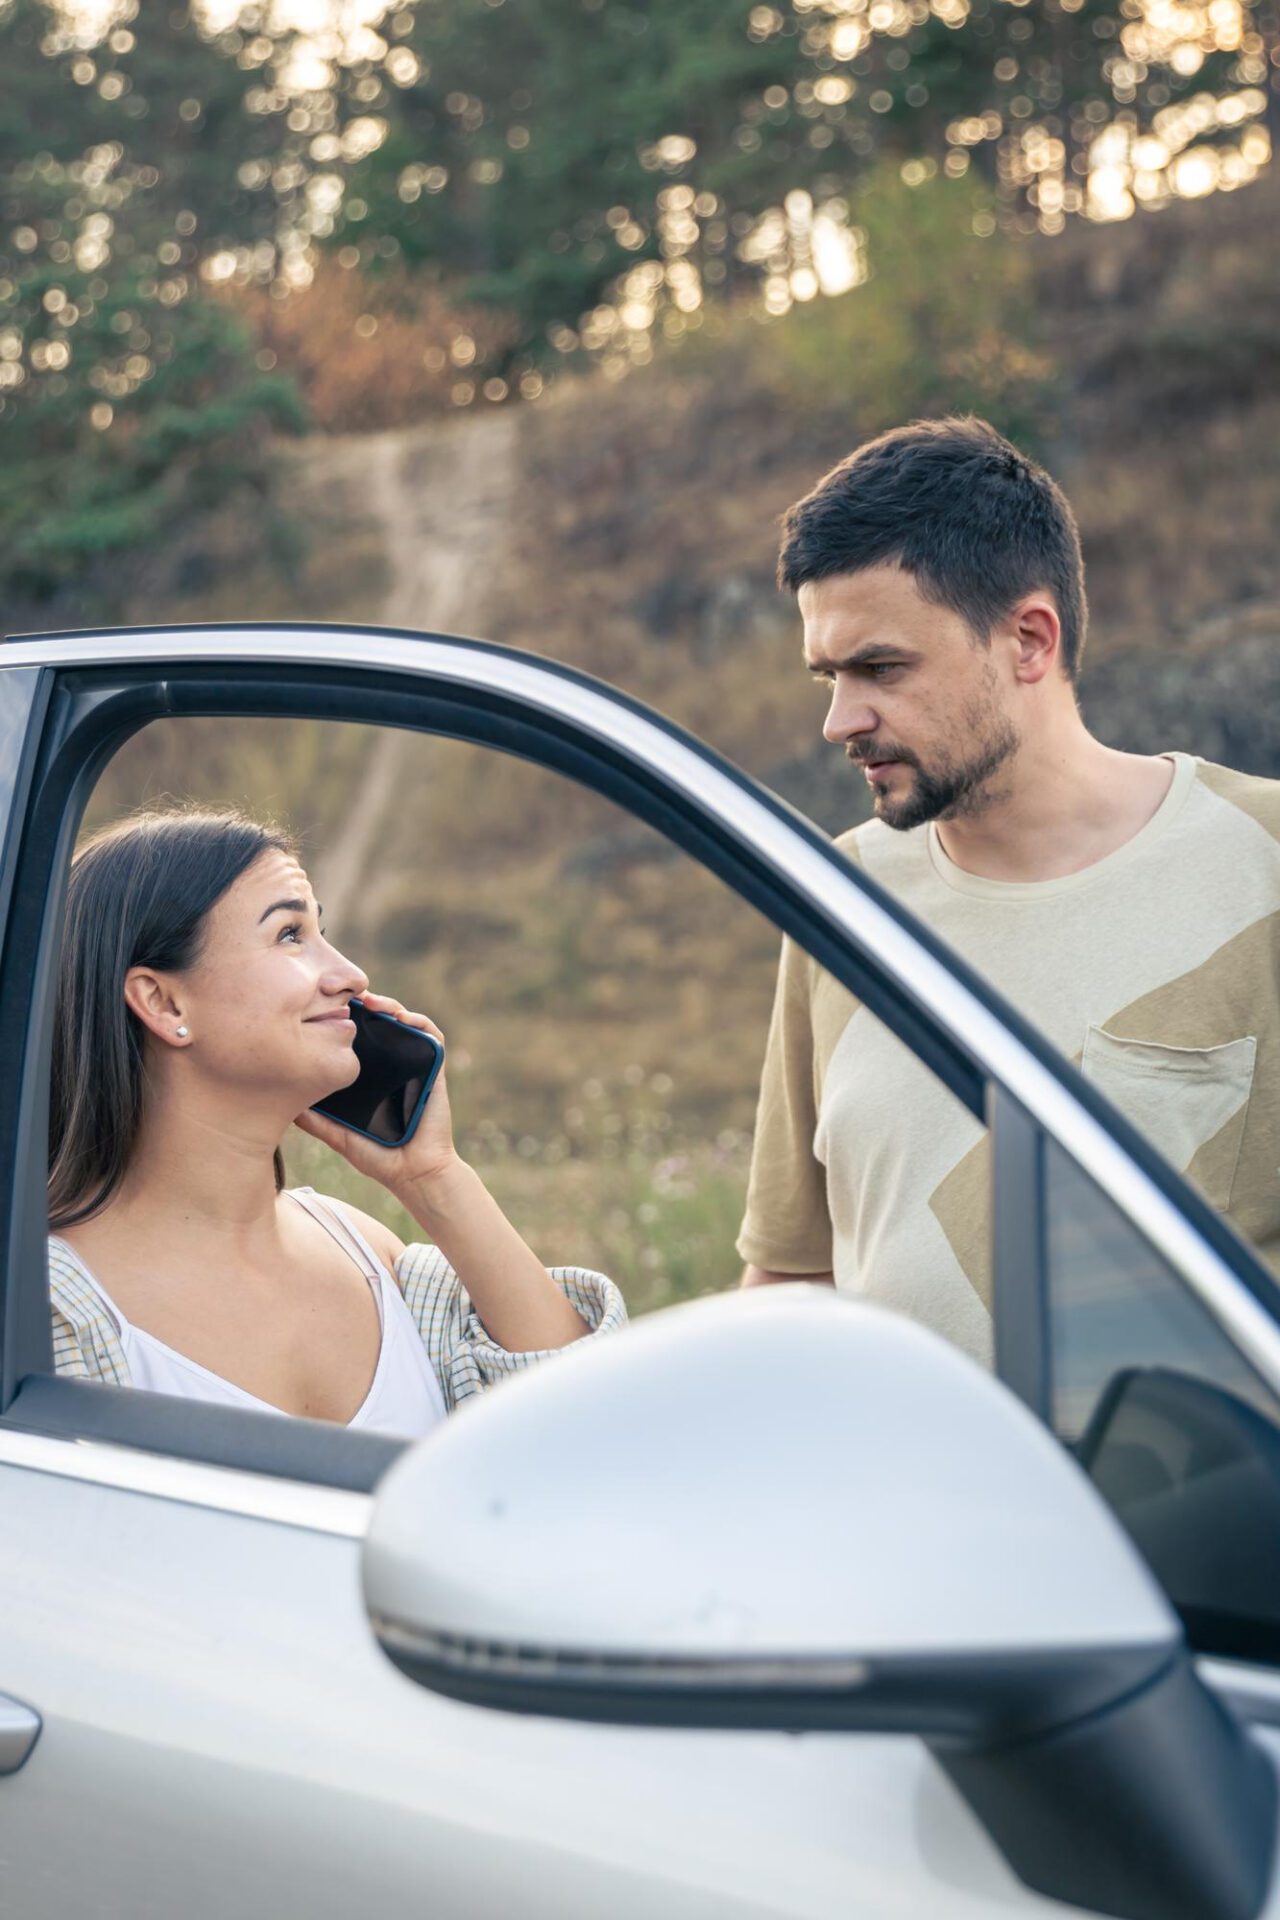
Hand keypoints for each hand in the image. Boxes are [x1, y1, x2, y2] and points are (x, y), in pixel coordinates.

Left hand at [293, 991, 459, 1199]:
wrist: (414, 1173)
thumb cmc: (378, 1157)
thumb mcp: (338, 1136)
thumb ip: (316, 1121)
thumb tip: (286, 1103)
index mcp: (370, 1076)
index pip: (356, 1038)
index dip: (343, 1019)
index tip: (323, 1008)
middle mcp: (392, 1066)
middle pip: (378, 1024)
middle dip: (363, 1005)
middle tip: (342, 995)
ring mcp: (414, 1065)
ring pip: (403, 1023)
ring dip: (389, 1006)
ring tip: (369, 1002)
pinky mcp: (435, 1069)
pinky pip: (432, 1037)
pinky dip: (419, 1022)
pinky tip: (401, 1018)